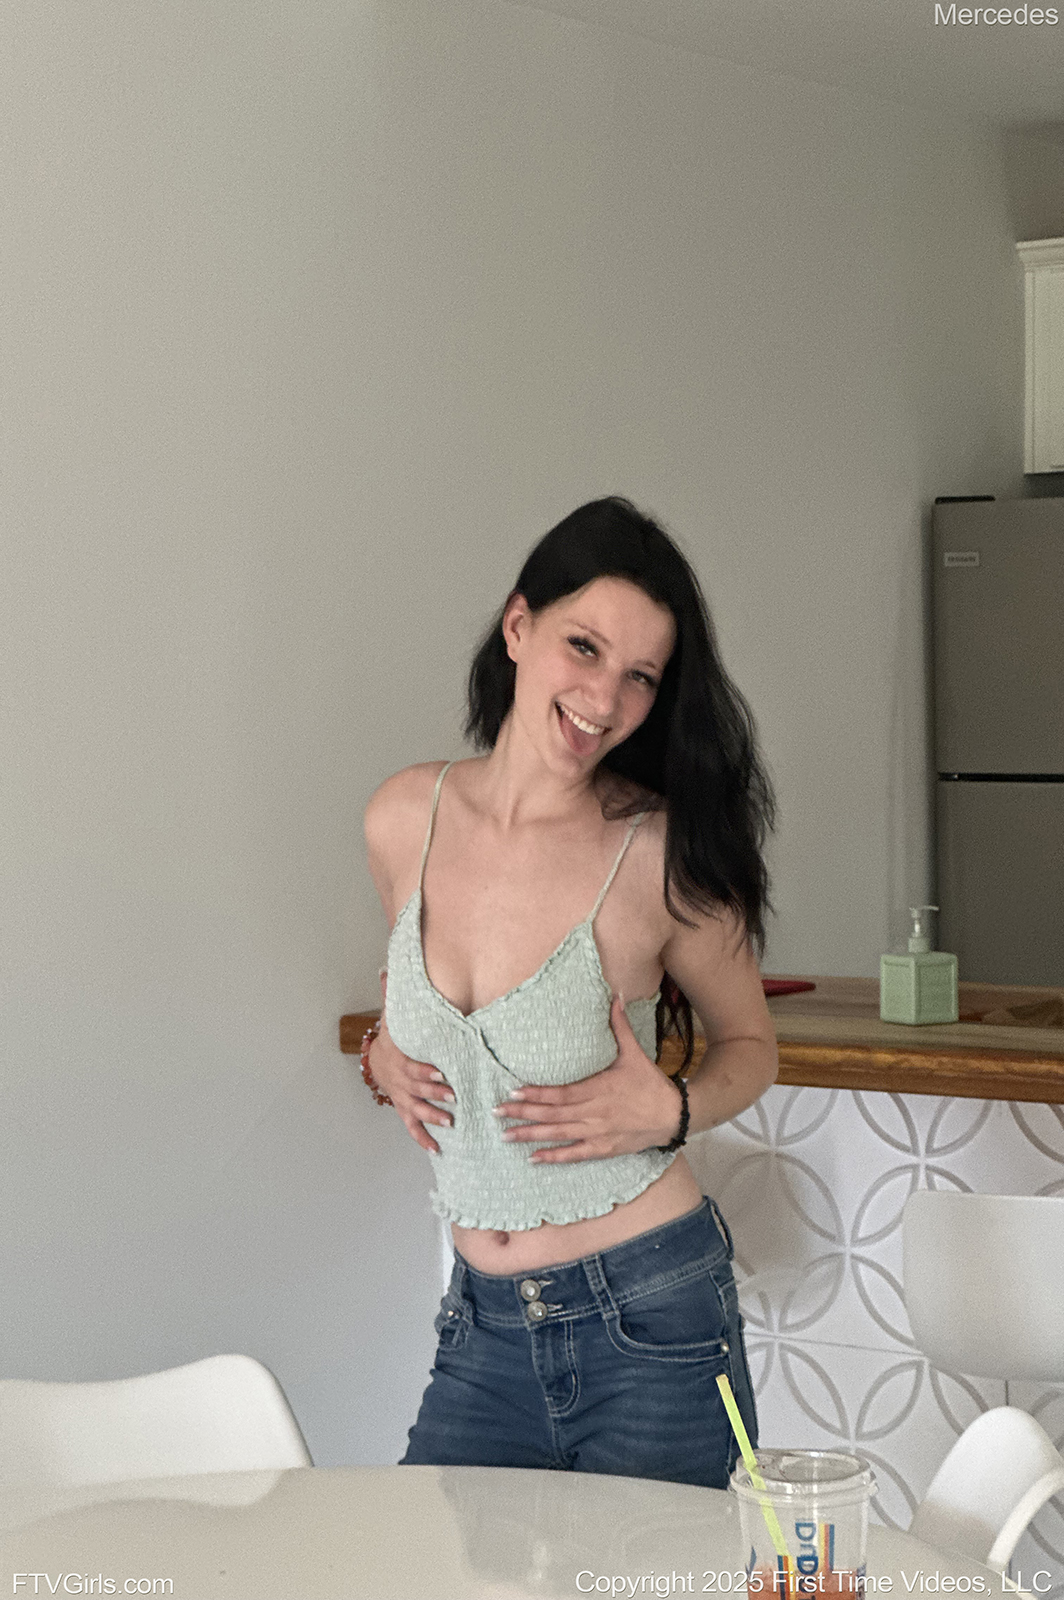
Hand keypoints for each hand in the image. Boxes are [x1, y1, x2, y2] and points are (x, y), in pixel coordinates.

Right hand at [371, 976, 453, 1154]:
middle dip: (434, 1094)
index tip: (442, 1073)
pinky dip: (422, 1138)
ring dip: (432, 1117)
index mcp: (399, 1058)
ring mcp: (402, 1097)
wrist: (378, 1060)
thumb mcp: (392, 1016)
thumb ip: (392, 997)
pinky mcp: (405, 1109)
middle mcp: (400, 1081)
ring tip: (450, 1123)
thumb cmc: (394, 1037)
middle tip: (454, 1098)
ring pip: (416, 1109)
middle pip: (417, 1089)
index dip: (425, 1071)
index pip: (412, 1066)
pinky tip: (437, 1149)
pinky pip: (412, 1126)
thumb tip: (386, 970)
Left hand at [493, 996, 683, 1163]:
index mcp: (599, 1089)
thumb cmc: (650, 1084)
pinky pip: (575, 1153)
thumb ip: (620, 1026)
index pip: (561, 1094)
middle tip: (497, 1112)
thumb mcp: (634, 1053)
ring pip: (559, 1134)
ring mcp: (598, 1133)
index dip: (536, 1093)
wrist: (673, 1116)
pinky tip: (534, 1158)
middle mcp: (595, 1113)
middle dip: (523, 1113)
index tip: (513, 1091)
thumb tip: (616, 996)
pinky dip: (554, 1156)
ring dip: (531, 1136)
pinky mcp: (603, 1148)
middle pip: (553, 1115)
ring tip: (505, 1136)